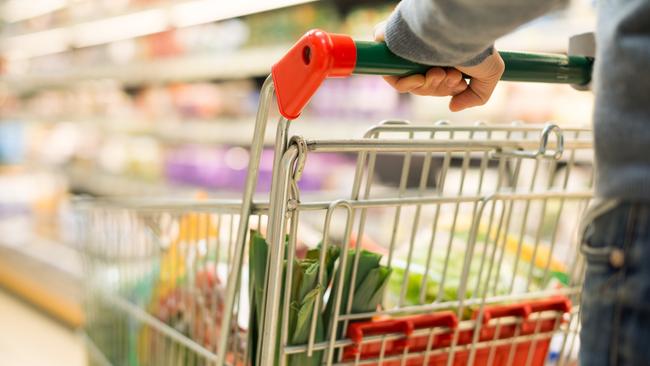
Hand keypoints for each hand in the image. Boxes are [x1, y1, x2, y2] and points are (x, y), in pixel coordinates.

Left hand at [374, 22, 504, 111]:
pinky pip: (391, 75)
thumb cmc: (476, 45)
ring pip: (409, 83)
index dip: (446, 89)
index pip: (437, 82)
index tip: (459, 83)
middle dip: (439, 88)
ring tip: (441, 72)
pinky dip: (407, 84)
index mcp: (443, 55)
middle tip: (452, 76)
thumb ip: (476, 96)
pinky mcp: (391, 46)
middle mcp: (425, 52)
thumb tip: (453, 106)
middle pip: (423, 85)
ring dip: (427, 86)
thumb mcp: (490, 74)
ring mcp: (408, 50)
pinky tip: (422, 77)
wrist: (460, 28)